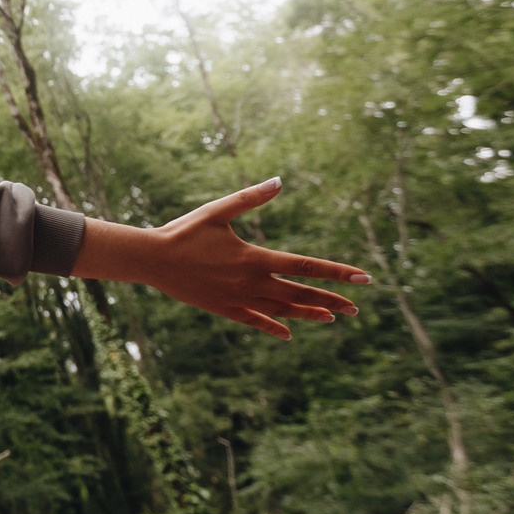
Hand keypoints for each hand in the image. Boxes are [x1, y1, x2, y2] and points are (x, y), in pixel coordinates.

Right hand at [73, 178, 367, 339]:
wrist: (151, 259)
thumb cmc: (183, 231)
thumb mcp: (218, 211)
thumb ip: (250, 198)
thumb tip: (279, 181)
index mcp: (255, 258)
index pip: (306, 266)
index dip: (337, 272)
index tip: (362, 278)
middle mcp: (252, 283)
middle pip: (300, 294)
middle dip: (330, 300)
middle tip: (356, 307)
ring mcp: (238, 299)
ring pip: (282, 310)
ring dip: (308, 314)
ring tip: (331, 318)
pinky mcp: (222, 309)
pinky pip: (254, 321)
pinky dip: (273, 327)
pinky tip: (288, 333)